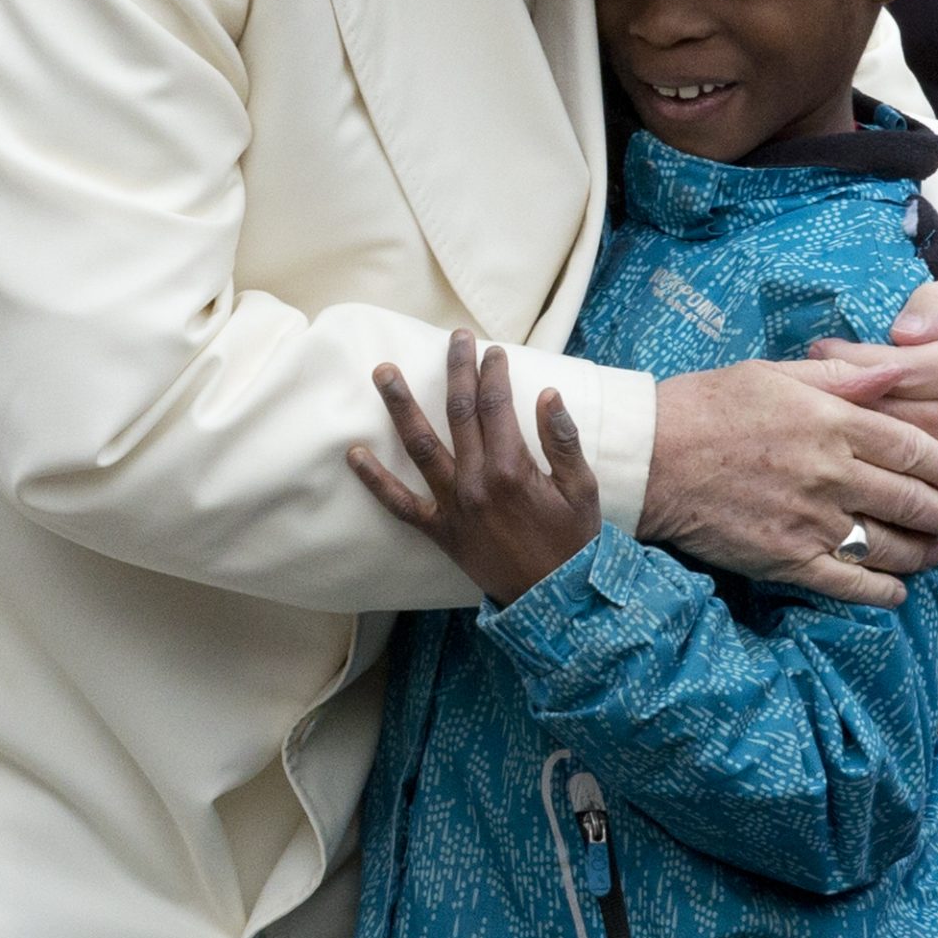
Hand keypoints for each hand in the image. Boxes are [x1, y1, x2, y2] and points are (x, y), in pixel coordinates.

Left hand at [347, 329, 601, 603]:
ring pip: (420, 446)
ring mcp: (452, 506)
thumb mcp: (582, 489)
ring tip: (384, 373)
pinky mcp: (439, 531)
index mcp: (512, 468)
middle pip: (459, 413)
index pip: (496, 405)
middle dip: (455, 370)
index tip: (492, 350)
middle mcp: (475, 482)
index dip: (493, 373)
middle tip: (451, 338)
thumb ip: (563, 440)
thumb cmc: (573, 541)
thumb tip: (547, 394)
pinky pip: (400, 505)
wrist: (555, 600)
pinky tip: (354, 455)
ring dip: (401, 406)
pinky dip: (375, 481)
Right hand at [638, 355, 937, 608]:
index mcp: (832, 420)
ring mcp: (810, 519)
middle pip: (912, 499)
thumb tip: (896, 372)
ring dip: (924, 552)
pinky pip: (850, 583)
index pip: (913, 447)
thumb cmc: (708, 404)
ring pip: (889, 545)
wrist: (650, 457)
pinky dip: (881, 591)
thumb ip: (841, 376)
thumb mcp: (776, 373)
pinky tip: (896, 592)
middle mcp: (830, 472)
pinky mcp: (786, 558)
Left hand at [809, 280, 937, 501]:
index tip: (818, 348)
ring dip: (860, 443)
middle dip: (847, 405)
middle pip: (896, 421)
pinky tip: (856, 457)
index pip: (900, 372)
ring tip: (823, 422)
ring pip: (903, 460)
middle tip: (807, 391)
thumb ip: (934, 306)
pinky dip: (890, 474)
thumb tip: (902, 334)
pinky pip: (925, 486)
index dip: (853, 362)